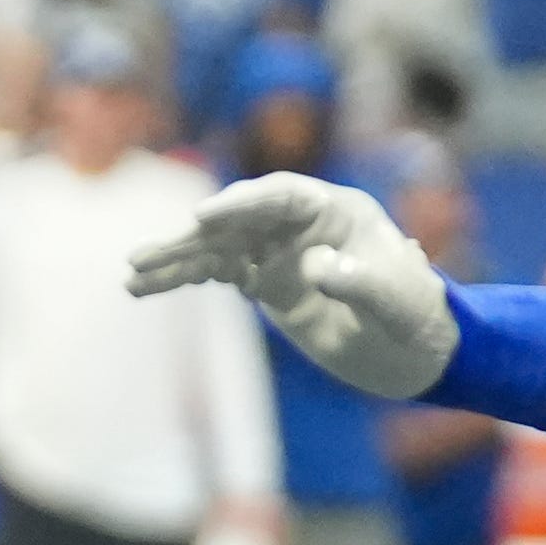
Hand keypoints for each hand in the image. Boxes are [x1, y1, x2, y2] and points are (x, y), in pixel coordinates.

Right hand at [125, 173, 452, 397]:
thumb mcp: (395, 301)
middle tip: (148, 254)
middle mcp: (299, 224)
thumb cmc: (413, 314)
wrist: (412, 349)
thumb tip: (315, 266)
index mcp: (336, 210)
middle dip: (192, 237)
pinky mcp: (264, 281)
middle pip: (238, 219)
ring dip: (175, 261)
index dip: (241, 204)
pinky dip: (182, 279)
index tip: (204, 218)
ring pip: (217, 247)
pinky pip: (215, 272)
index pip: (282, 195)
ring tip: (132, 275)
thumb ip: (360, 282)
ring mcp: (278, 251)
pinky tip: (145, 288)